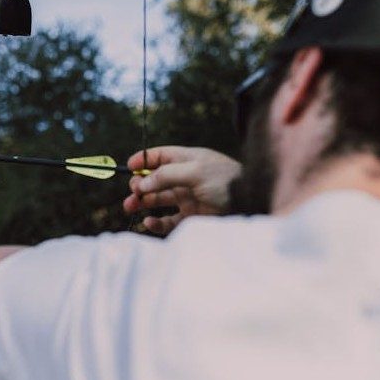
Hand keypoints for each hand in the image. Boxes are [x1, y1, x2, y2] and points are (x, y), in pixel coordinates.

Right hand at [123, 146, 240, 234]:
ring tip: (130, 206)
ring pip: (158, 200)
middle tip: (133, 191)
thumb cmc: (227, 181)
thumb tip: (142, 182)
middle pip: (155, 179)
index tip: (129, 167)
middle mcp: (185, 178)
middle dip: (140, 184)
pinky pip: (168, 220)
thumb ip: (167, 175)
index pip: (161, 156)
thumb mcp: (196, 172)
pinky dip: (156, 222)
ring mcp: (187, 198)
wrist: (251, 204)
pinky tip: (149, 222)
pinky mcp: (190, 217)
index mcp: (188, 160)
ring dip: (142, 202)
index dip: (144, 160)